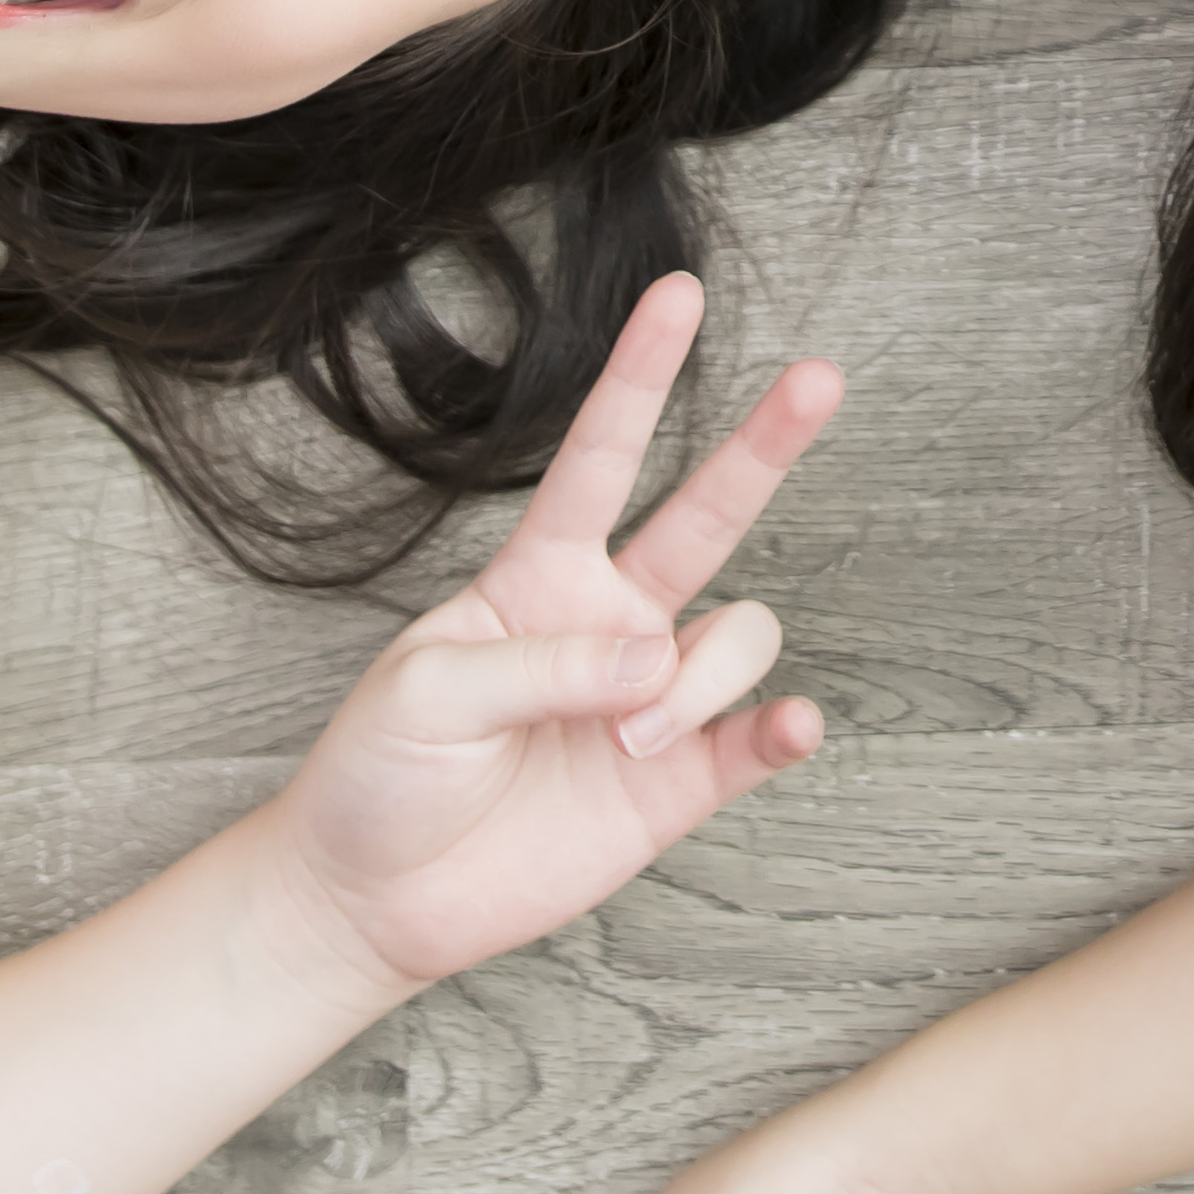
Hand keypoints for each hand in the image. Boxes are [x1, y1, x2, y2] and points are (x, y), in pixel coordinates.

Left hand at [286, 273, 840, 998]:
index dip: (639, 376)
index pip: (601, 457)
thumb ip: (544, 661)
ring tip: (626, 742)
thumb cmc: (379, 775)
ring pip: (736, 637)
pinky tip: (788, 728)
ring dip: (695, 682)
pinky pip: (753, 741)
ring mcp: (649, 701)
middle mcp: (610, 622)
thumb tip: (656, 658)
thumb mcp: (428, 690)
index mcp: (538, 575)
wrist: (373, 899)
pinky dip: (781, 731)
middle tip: (819, 376)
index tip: (680, 294)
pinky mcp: (675, 785)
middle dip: (764, 444)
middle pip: (708, 514)